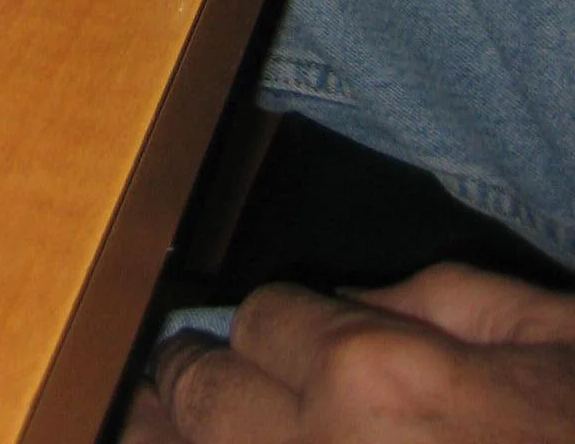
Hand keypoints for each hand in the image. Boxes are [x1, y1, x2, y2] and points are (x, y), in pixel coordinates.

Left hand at [125, 266, 574, 440]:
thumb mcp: (549, 339)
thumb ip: (435, 303)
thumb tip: (348, 300)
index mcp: (377, 377)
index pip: (260, 318)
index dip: (273, 327)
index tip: (274, 341)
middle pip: (199, 396)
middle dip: (205, 382)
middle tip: (204, 383)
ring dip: (193, 442)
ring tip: (192, 430)